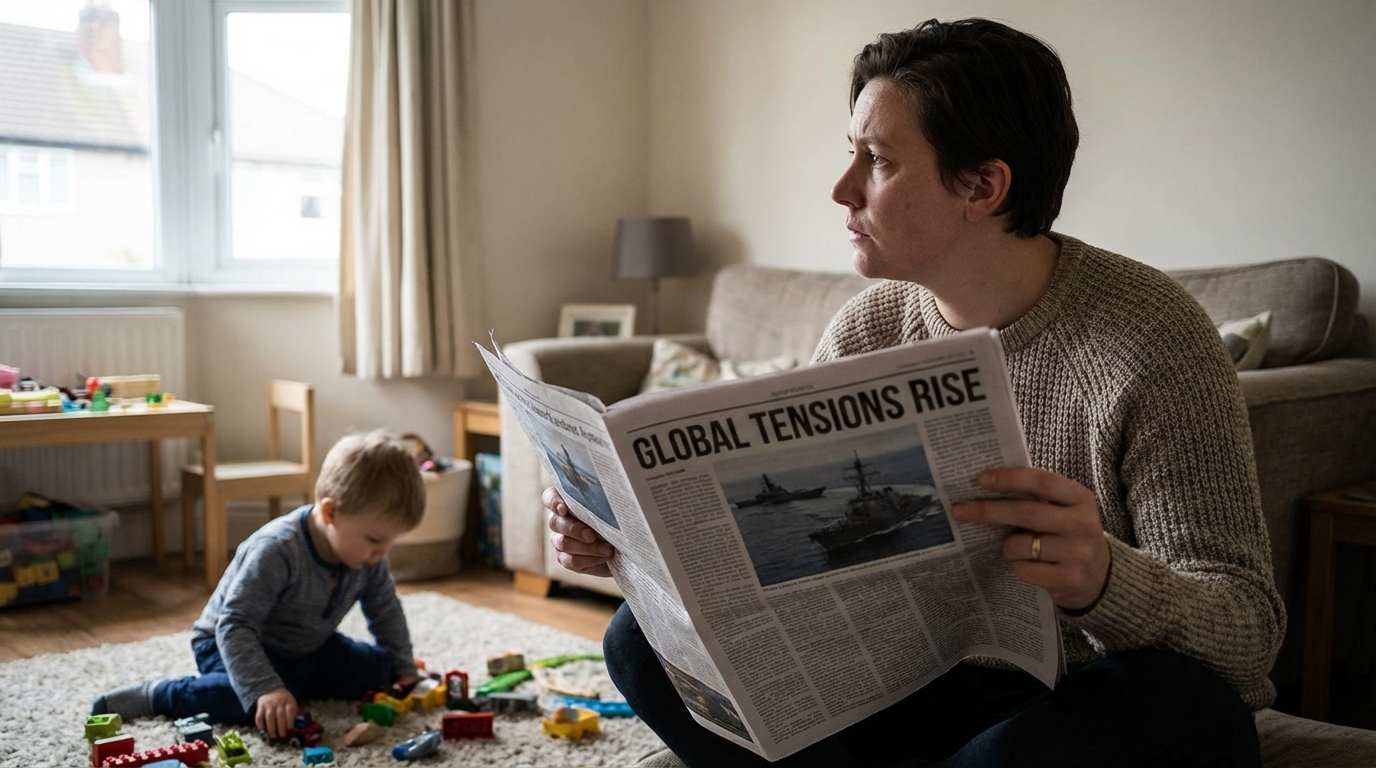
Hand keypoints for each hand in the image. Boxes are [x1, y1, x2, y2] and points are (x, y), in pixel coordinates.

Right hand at [254, 687, 298, 740]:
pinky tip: (262, 730)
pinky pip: (259, 716)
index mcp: (289, 702)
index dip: (290, 721)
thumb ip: (295, 713)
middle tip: (282, 736)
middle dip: (281, 728)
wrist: (271, 689)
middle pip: (280, 716)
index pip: (290, 711)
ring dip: (271, 728)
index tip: (290, 729)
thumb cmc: (284, 700)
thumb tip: (299, 725)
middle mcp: (279, 703)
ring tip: (273, 736)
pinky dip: (260, 724)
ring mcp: (269, 705)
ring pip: (269, 717)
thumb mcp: (292, 703)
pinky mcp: (260, 707)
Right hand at [544, 486, 614, 577]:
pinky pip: (571, 561)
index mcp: (566, 502)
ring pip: (564, 544)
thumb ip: (603, 501)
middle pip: (555, 522)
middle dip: (574, 529)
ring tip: (608, 549)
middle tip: (592, 536)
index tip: (563, 509)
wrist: (623, 543)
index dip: (553, 502)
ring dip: (587, 548)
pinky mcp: (566, 559)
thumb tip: (609, 498)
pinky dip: (589, 560)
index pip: (550, 497)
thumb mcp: (613, 507)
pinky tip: (604, 558)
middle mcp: (559, 521)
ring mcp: (560, 541)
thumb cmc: (617, 518)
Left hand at [950, 467, 1110, 610]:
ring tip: (1013, 549)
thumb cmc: (1068, 535)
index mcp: (1080, 498)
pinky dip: (1018, 567)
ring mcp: (1078, 553)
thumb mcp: (1063, 510)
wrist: (1101, 577)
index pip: (1041, 482)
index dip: (1009, 479)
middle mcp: (1083, 523)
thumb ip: (1036, 497)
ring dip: (1007, 547)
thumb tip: (984, 485)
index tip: (979, 480)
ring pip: (1021, 545)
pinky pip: (1025, 570)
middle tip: (958, 510)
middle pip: (1024, 512)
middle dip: (987, 510)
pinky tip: (1030, 567)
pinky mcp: (1070, 579)